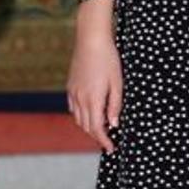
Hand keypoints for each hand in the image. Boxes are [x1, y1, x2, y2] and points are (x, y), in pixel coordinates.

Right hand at [67, 0, 122, 152]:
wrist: (91, 40)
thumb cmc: (108, 60)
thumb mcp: (117, 83)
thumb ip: (115, 106)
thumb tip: (113, 125)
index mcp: (93, 100)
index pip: (97, 129)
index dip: (104, 141)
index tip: (111, 149)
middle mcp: (80, 99)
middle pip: (86, 126)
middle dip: (97, 136)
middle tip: (108, 141)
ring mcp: (73, 93)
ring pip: (78, 118)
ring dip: (89, 127)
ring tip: (100, 129)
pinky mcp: (70, 86)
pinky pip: (73, 108)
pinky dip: (80, 115)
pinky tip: (89, 114)